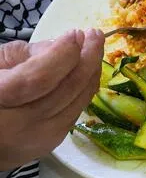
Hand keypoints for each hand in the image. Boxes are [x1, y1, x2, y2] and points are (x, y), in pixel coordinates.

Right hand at [0, 31, 103, 170]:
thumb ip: (25, 54)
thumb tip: (62, 45)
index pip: (39, 77)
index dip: (62, 54)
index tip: (75, 34)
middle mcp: (19, 125)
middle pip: (66, 90)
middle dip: (86, 58)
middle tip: (94, 34)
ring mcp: (36, 137)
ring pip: (77, 101)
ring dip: (91, 72)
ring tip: (94, 48)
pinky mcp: (49, 143)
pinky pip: (75, 111)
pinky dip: (84, 89)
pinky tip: (87, 72)